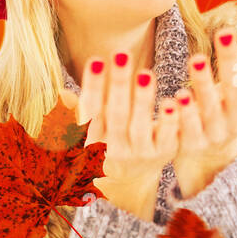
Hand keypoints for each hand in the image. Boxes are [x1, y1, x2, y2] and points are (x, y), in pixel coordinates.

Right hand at [61, 51, 180, 219]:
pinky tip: (174, 101)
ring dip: (142, 100)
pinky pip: (168, 137)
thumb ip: (82, 111)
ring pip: (139, 126)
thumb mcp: (91, 132)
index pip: (91, 110)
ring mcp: (139, 153)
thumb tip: (61, 93)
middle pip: (115, 114)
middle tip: (121, 55)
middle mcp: (114, 147)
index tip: (96, 60)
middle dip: (118, 84)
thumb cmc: (109, 144)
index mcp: (93, 138)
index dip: (93, 86)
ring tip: (145, 74)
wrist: (131, 182)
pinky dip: (170, 121)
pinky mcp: (163, 154)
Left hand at [171, 27, 236, 196]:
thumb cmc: (230, 106)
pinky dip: (178, 115)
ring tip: (196, 60)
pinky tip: (170, 99)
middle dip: (229, 62)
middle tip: (223, 33)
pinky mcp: (190, 144)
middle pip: (235, 92)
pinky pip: (184, 130)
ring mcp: (214, 135)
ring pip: (209, 110)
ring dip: (203, 85)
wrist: (208, 150)